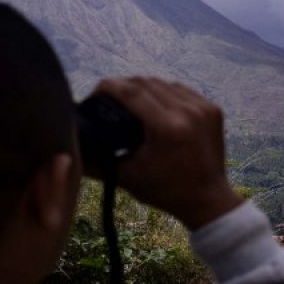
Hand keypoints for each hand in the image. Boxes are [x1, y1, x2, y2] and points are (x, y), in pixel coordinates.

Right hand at [92, 77, 242, 229]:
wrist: (208, 200)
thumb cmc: (165, 191)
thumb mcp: (128, 178)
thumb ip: (96, 162)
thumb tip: (70, 147)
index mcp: (167, 128)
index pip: (131, 92)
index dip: (109, 87)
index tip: (95, 91)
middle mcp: (187, 112)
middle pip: (147, 83)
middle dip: (124, 86)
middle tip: (110, 98)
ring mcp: (203, 108)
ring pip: (164, 83)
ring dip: (144, 88)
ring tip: (130, 101)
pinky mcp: (212, 108)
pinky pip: (181, 90)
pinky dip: (165, 93)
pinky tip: (155, 104)